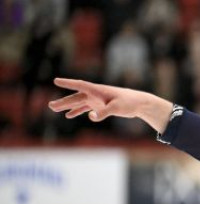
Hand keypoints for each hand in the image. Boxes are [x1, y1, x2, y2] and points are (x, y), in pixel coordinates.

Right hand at [48, 78, 172, 133]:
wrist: (138, 103)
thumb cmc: (128, 102)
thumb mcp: (117, 107)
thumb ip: (104, 112)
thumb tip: (91, 117)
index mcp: (97, 90)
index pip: (80, 85)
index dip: (68, 83)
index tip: (56, 80)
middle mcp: (95, 94)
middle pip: (76, 97)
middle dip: (63, 101)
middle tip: (50, 106)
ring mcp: (96, 100)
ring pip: (78, 103)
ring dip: (67, 106)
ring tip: (54, 109)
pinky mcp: (100, 106)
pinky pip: (85, 108)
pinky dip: (77, 111)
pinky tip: (69, 116)